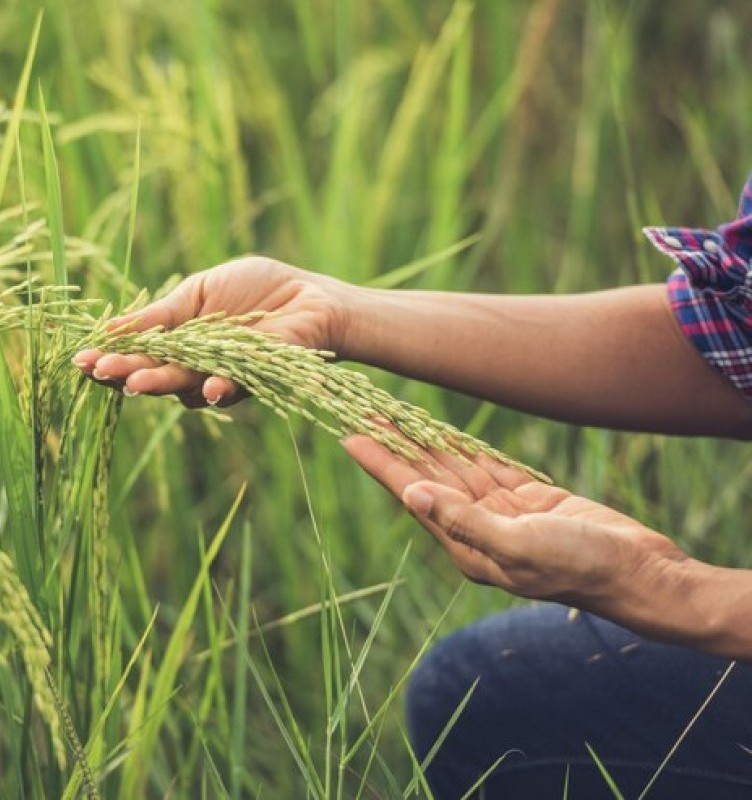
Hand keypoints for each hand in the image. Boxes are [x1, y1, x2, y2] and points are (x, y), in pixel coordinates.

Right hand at [73, 256, 354, 406]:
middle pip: (153, 374)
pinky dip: (217, 387)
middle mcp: (194, 367)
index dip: (110, 358)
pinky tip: (207, 387)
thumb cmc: (256, 289)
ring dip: (161, 383)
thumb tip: (110, 328)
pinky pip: (230, 388)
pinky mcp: (254, 380)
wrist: (310, 297)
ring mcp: (221, 377)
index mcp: (177, 342)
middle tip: (103, 372)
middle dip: (125, 374)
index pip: (136, 354)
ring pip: (184, 386)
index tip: (82, 360)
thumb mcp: (199, 293)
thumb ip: (161, 315)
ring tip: (137, 381)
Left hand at [342, 433, 689, 610]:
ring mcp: (503, 516)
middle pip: (426, 479)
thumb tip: (413, 496)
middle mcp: (477, 530)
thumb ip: (464, 521)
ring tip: (393, 414)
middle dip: (395, 446)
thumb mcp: (519, 545)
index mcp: (467, 547)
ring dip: (425, 443)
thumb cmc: (580, 566)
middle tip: (363, 411)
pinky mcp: (530, 502)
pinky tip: (441, 431)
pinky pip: (488, 468)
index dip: (381, 464)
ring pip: (455, 470)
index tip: (350, 436)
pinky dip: (464, 448)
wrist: (639, 573)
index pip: (412, 496)